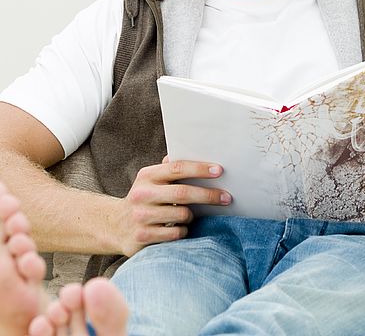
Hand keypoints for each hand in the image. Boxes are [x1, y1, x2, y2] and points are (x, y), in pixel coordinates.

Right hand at [117, 158, 231, 256]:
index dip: (200, 169)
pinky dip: (182, 231)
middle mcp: (142, 194)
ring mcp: (140, 216)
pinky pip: (175, 234)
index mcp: (147, 175)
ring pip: (181, 215)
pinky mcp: (142, 237)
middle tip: (227, 197)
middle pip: (182, 193)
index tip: (220, 171)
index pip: (177, 168)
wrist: (114, 226)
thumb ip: (169, 169)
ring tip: (188, 216)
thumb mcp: (151, 180)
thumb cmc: (144, 199)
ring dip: (191, 216)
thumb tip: (195, 152)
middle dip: (208, 195)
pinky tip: (177, 229)